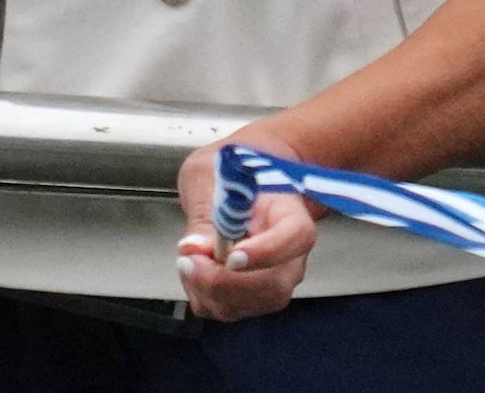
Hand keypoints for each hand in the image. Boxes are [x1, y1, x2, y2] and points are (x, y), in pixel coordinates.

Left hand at [173, 138, 318, 320]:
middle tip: (190, 259)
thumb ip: (205, 208)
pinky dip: (201, 294)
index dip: (265, 252)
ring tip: (190, 256)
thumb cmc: (234, 175)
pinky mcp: (250, 297)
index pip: (295, 238)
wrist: (245, 184)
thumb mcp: (213, 174)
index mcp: (291, 212)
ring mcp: (273, 280)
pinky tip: (196, 268)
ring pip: (245, 305)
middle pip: (272, 286)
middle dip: (222, 282)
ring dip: (206, 288)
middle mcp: (290, 254)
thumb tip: (195, 248)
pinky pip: (224, 309)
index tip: (232, 256)